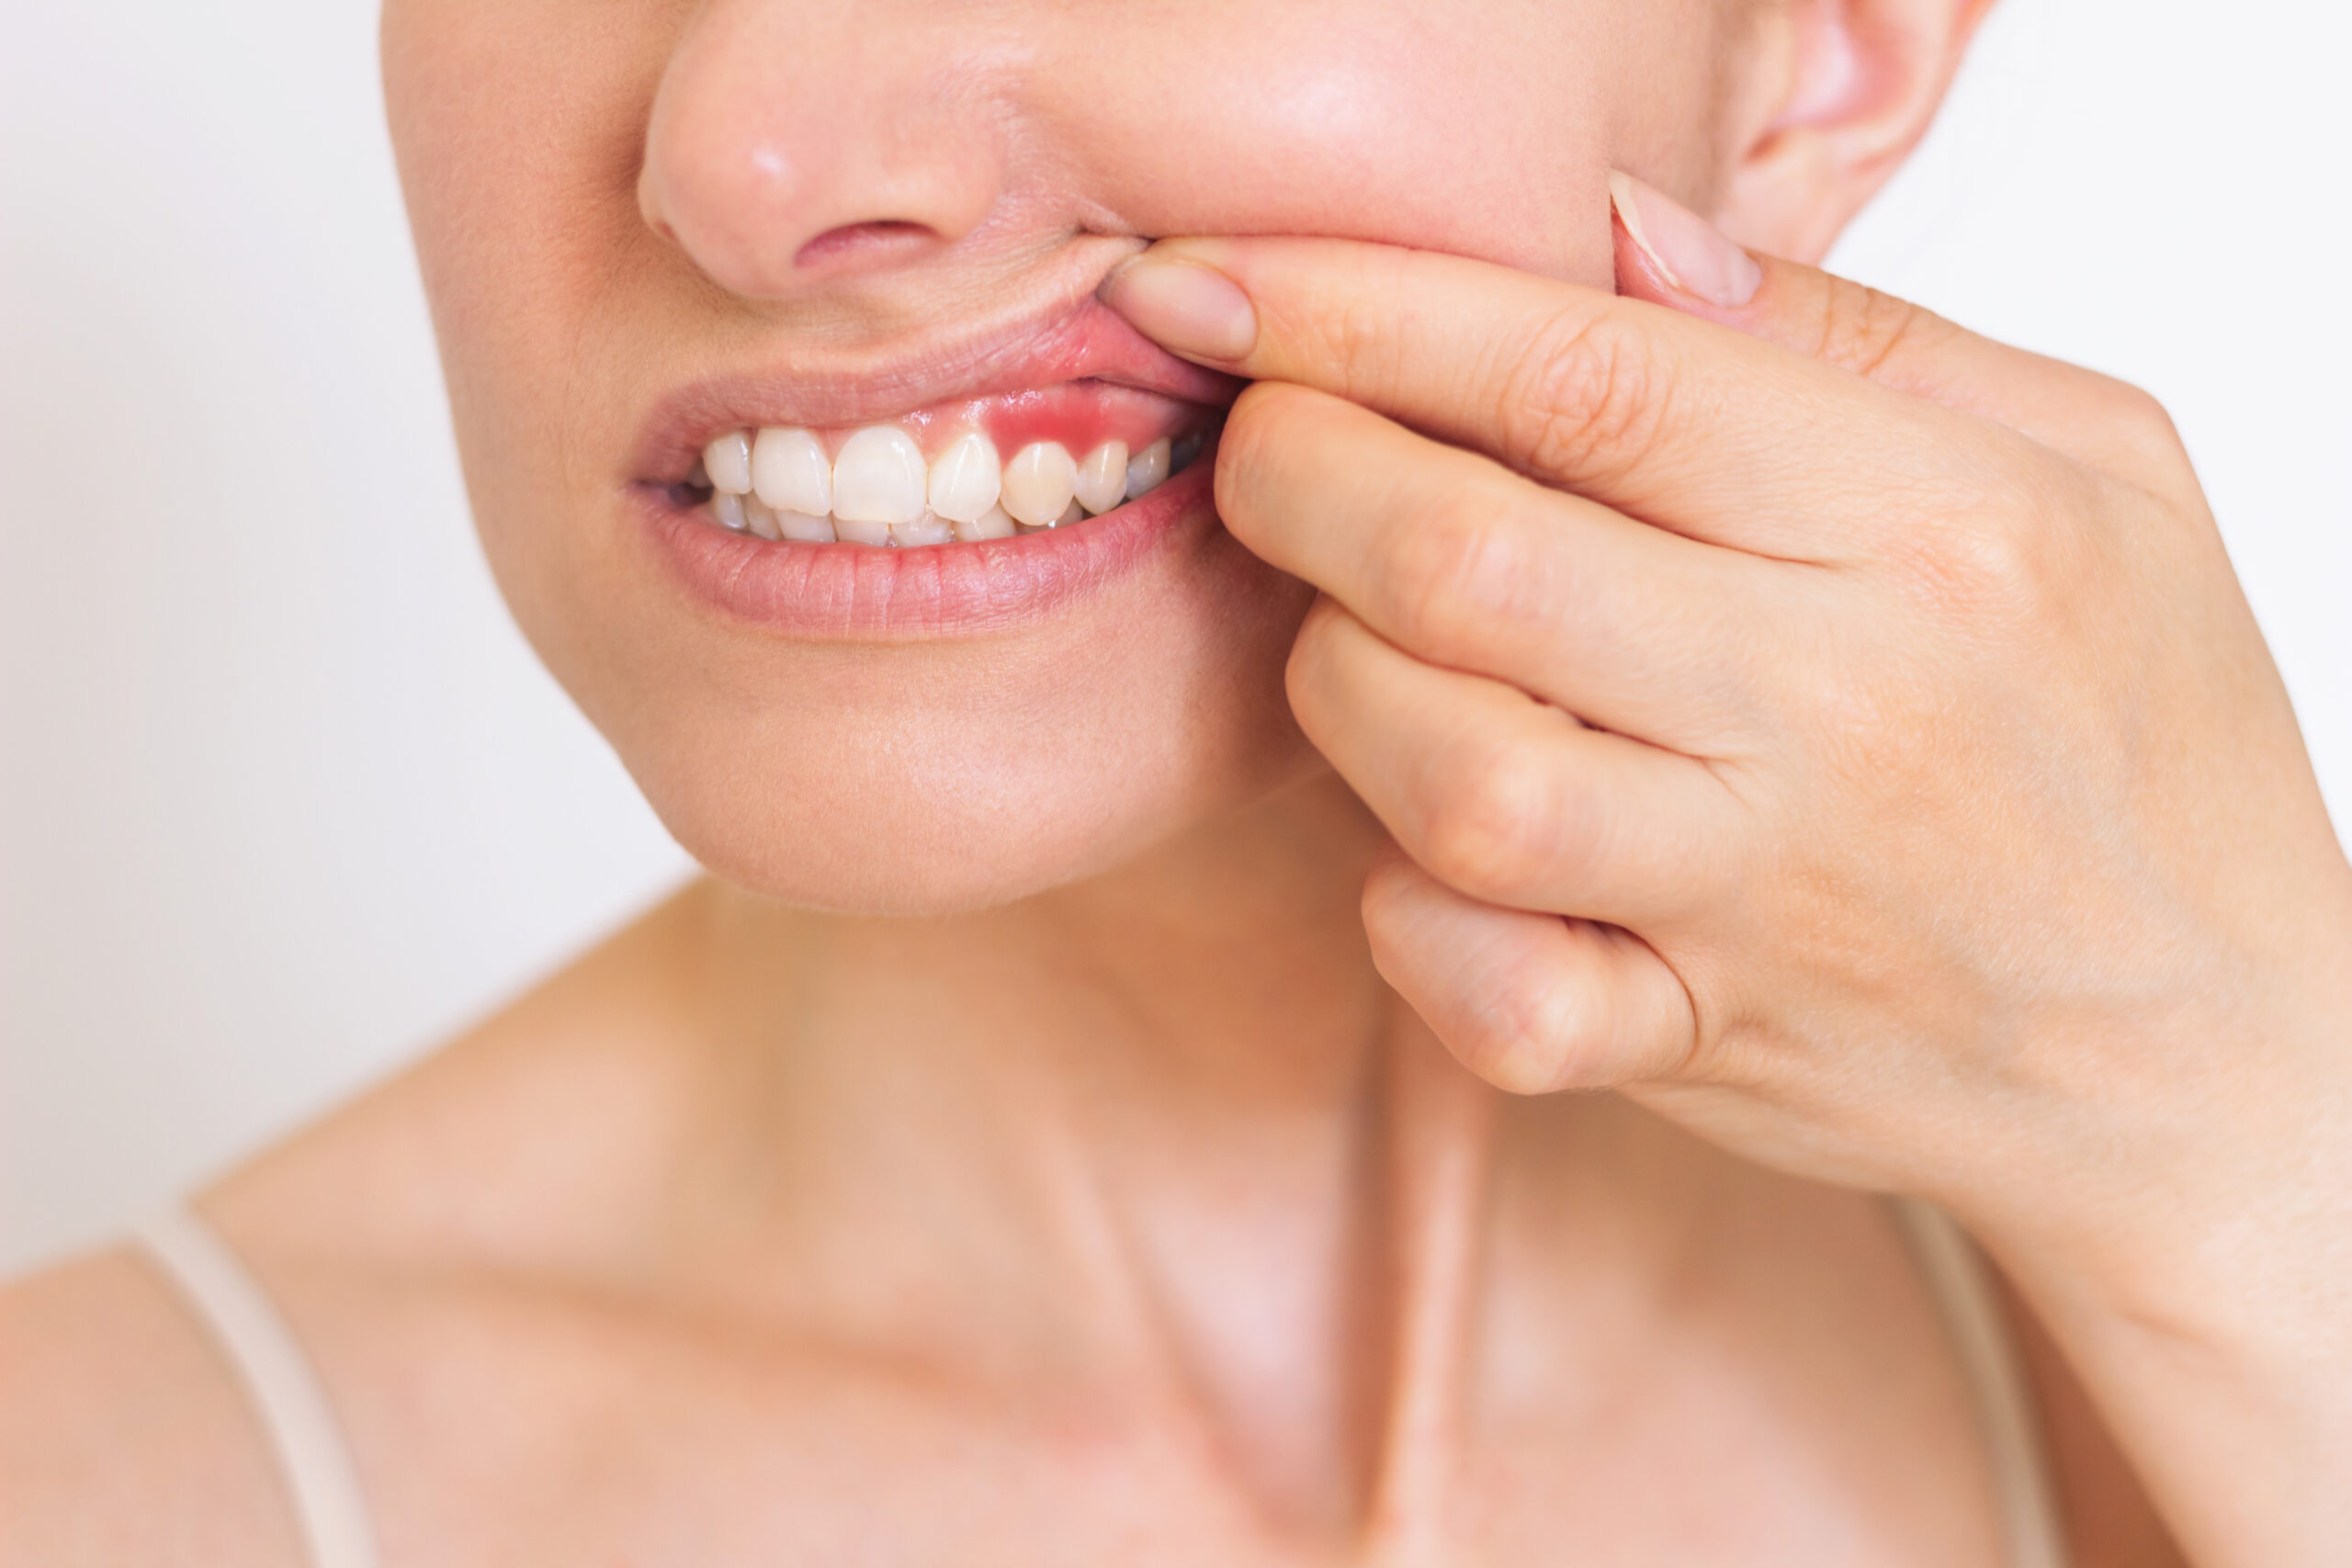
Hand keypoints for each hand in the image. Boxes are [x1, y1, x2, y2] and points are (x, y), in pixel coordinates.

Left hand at [1101, 176, 2351, 1560]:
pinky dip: (1407, 921)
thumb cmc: (2143, 734)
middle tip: (1264, 444)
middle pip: (1472, 563)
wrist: (2216, 1047)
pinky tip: (1424, 856)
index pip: (1591, 377)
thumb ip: (1848, 333)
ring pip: (1453, 775)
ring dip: (1338, 688)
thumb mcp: (2091, 463)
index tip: (1222, 286)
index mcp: (1938, 528)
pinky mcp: (1698, 1040)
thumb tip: (1613, 240)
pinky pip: (1491, 997)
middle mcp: (1839, 708)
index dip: (1361, 310)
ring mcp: (1758, 893)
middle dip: (1298, 475)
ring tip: (1357, 641)